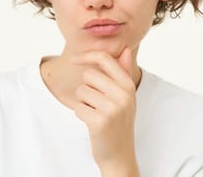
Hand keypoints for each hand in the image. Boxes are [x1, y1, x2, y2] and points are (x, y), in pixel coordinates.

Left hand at [71, 47, 139, 175]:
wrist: (119, 154)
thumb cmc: (119, 121)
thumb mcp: (125, 95)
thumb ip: (123, 71)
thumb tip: (124, 49)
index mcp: (128, 85)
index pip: (104, 59)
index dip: (87, 55)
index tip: (74, 59)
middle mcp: (123, 95)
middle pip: (89, 74)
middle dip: (86, 87)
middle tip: (96, 102)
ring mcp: (112, 108)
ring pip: (81, 91)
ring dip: (83, 102)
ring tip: (95, 112)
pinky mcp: (99, 121)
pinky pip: (77, 107)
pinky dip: (80, 114)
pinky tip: (91, 122)